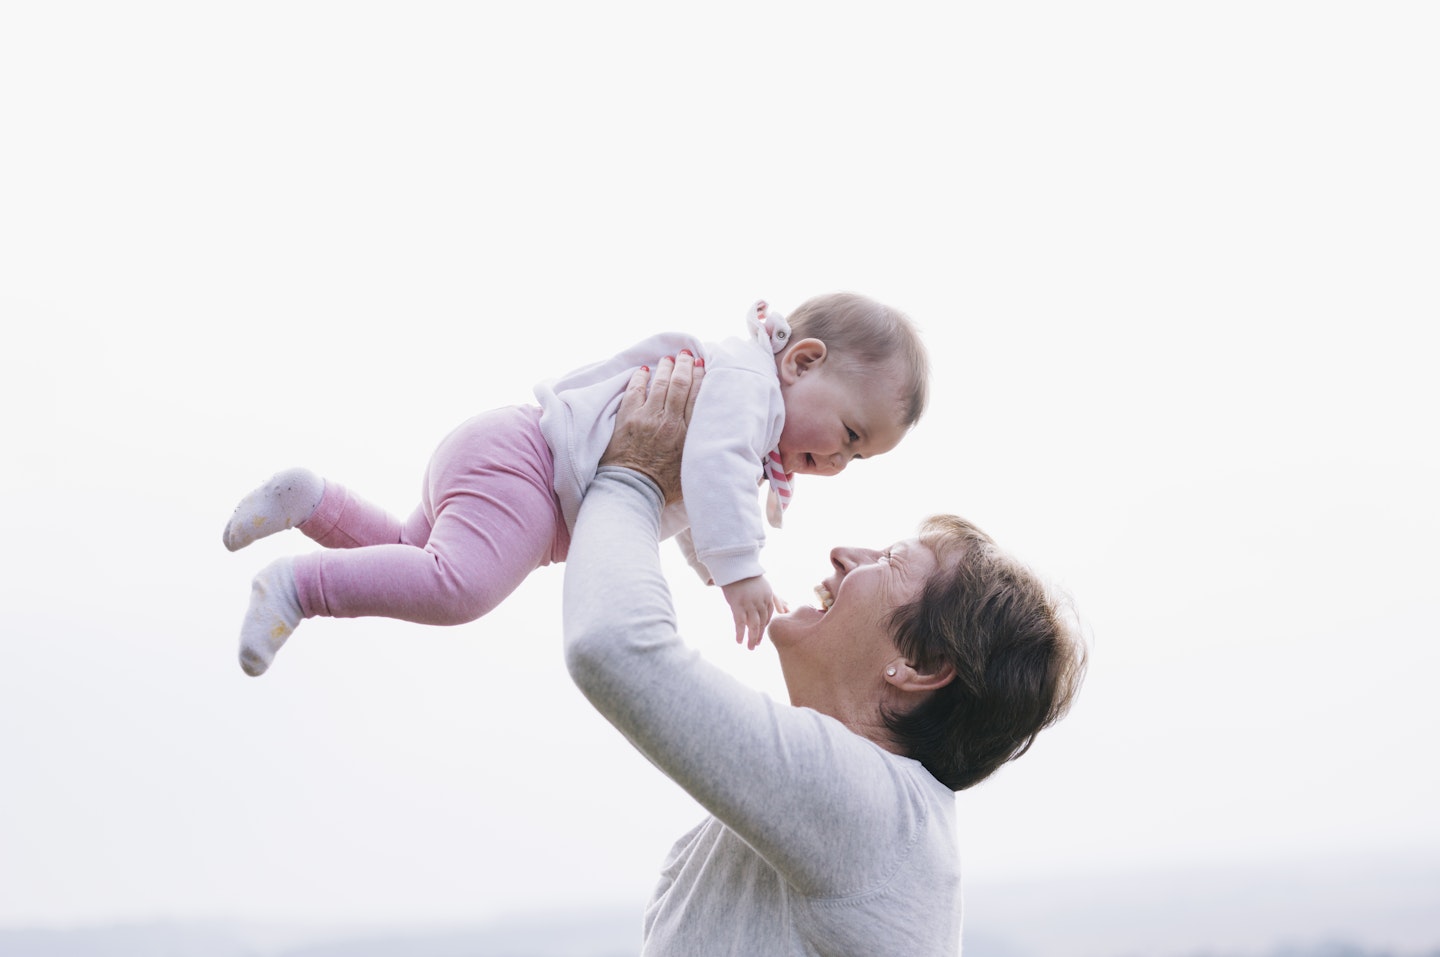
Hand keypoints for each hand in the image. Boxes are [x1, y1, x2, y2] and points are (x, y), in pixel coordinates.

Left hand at [600, 351, 704, 502]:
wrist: (632, 493)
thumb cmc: (665, 487)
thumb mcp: (695, 470)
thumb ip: (707, 452)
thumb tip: (734, 452)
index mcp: (690, 434)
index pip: (698, 396)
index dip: (701, 376)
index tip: (703, 365)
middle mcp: (671, 422)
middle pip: (681, 384)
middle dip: (685, 365)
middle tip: (687, 355)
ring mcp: (648, 417)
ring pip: (660, 382)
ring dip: (666, 367)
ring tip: (669, 359)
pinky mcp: (628, 418)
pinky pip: (635, 389)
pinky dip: (640, 377)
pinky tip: (645, 370)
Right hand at [720, 575, 787, 649]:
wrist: (734, 567)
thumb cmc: (748, 577)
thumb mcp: (766, 586)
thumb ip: (776, 598)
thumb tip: (786, 608)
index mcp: (768, 597)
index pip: (768, 616)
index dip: (764, 627)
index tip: (760, 636)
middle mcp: (760, 601)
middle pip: (762, 622)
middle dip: (759, 635)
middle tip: (755, 646)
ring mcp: (749, 603)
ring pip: (753, 625)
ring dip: (752, 638)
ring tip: (750, 647)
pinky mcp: (737, 604)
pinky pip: (740, 623)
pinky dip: (740, 633)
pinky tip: (739, 641)